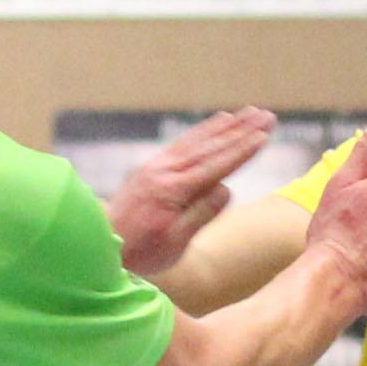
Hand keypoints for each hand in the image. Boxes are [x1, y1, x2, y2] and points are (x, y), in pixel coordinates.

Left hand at [107, 106, 274, 276]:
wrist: (100, 245)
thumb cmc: (140, 253)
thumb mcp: (174, 242)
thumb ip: (200, 214)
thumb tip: (226, 189)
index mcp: (173, 190)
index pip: (216, 166)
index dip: (242, 151)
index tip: (264, 137)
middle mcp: (165, 171)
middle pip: (210, 146)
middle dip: (241, 130)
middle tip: (266, 116)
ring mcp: (156, 167)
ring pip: (197, 140)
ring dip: (225, 126)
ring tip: (247, 113)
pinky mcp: (151, 168)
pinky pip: (182, 143)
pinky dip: (202, 131)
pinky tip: (215, 123)